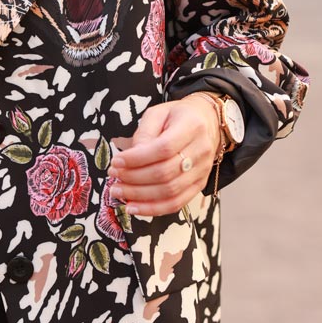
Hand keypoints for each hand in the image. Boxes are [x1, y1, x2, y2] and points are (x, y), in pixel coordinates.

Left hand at [107, 94, 222, 216]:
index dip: (137, 159)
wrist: (208, 122)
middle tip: (113, 176)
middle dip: (134, 178)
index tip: (116, 162)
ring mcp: (202, 171)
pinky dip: (153, 209)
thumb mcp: (158, 113)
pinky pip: (176, 204)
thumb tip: (130, 158)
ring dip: (139, 196)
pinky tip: (134, 207)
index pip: (163, 149)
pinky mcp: (199, 185)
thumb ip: (144, 133)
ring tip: (118, 192)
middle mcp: (201, 151)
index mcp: (191, 127)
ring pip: (170, 192)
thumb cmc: (178, 116)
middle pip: (165, 173)